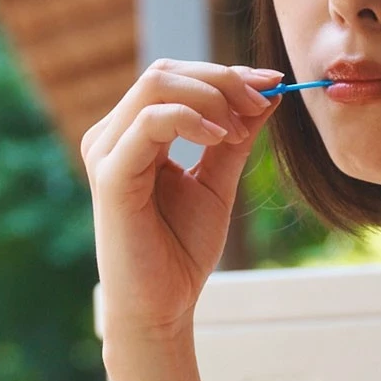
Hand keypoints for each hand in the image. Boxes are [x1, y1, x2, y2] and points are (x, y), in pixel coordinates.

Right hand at [80, 60, 281, 342]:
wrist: (161, 308)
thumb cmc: (180, 251)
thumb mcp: (218, 182)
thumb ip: (236, 137)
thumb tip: (268, 92)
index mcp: (132, 135)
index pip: (175, 78)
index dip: (225, 73)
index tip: (273, 83)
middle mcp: (112, 137)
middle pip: (166, 72)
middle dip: (222, 79)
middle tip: (262, 102)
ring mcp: (107, 153)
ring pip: (157, 85)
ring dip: (211, 96)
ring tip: (241, 131)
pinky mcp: (111, 176)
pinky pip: (150, 122)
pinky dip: (191, 119)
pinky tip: (221, 138)